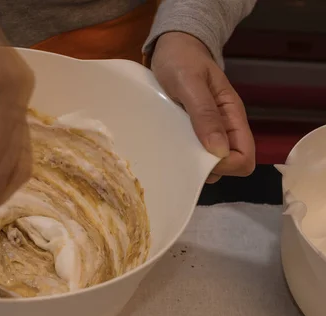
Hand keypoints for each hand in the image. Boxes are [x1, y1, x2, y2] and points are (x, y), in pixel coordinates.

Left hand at [151, 32, 254, 182]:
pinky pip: (194, 153)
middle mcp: (224, 127)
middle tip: (181, 157)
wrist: (172, 47)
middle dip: (209, 169)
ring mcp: (208, 130)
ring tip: (172, 153)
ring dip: (194, 164)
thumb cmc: (181, 60)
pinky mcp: (192, 130)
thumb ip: (205, 114)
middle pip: (229, 165)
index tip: (200, 160)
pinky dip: (184, 157)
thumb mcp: (191, 83)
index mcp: (232, 115)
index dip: (226, 166)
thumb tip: (220, 152)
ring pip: (210, 163)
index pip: (245, 157)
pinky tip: (168, 149)